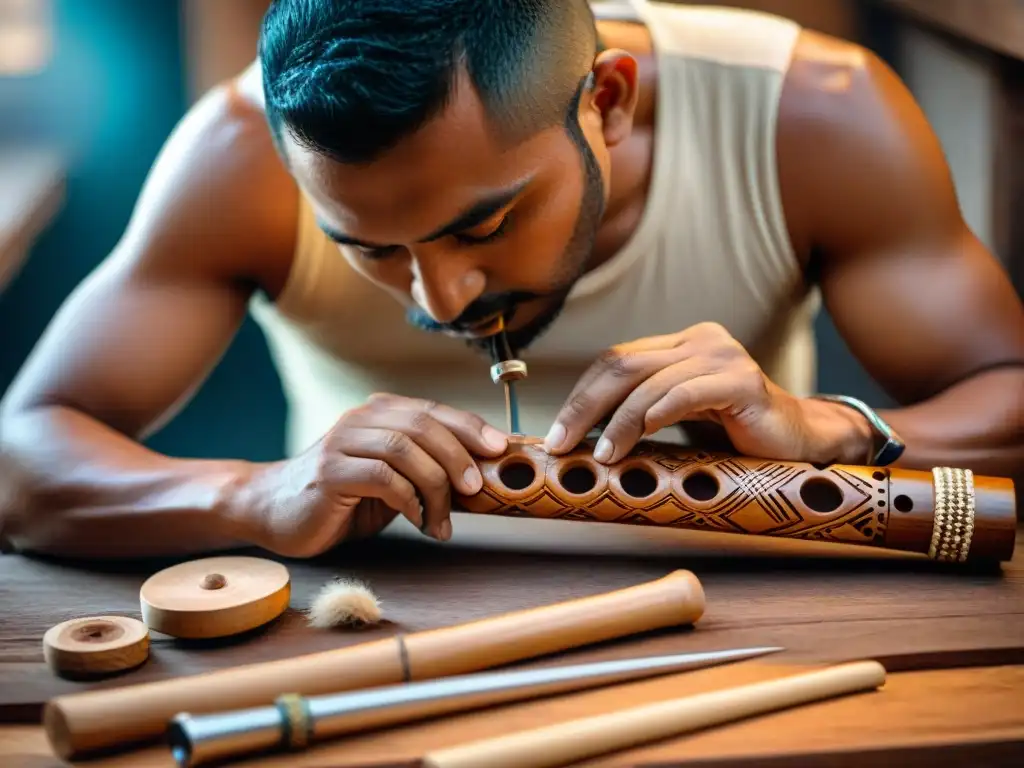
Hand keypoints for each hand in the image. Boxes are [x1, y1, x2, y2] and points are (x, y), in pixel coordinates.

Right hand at [228, 393, 507, 557]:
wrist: (273, 511)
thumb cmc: (340, 498)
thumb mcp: (390, 478)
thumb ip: (423, 469)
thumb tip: (478, 478)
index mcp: (380, 414)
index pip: (434, 411)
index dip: (471, 426)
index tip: (500, 448)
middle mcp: (361, 419)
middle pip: (424, 425)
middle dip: (459, 456)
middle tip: (476, 488)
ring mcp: (342, 442)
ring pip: (405, 450)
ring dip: (435, 485)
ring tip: (443, 519)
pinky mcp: (329, 472)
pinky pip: (382, 478)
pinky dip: (409, 500)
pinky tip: (417, 520)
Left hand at [544, 322, 872, 464]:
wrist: (800, 444)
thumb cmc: (736, 437)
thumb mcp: (679, 419)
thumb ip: (641, 413)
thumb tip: (581, 438)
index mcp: (681, 344)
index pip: (614, 361)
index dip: (580, 396)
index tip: (557, 434)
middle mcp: (700, 341)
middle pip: (623, 366)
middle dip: (585, 407)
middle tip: (562, 444)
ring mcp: (723, 357)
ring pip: (649, 383)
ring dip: (617, 422)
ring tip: (602, 456)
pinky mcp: (742, 382)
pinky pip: (687, 393)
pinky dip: (656, 414)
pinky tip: (639, 436)